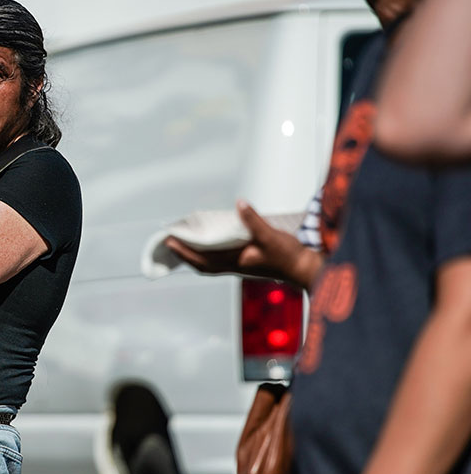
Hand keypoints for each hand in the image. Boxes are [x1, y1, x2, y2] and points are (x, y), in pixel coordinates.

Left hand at [165, 201, 321, 288]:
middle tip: (170, 240)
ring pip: (210, 262)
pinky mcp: (246, 262)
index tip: (169, 240)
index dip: (184, 251)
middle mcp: (234, 266)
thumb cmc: (287, 255)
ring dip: (195, 254)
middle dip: (184, 254)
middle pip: (202, 263)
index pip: (202, 258)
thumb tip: (240, 204)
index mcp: (235, 262)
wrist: (303, 269)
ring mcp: (239, 265)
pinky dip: (209, 253)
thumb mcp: (270, 235)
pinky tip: (209, 244)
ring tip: (184, 242)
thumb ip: (253, 220)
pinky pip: (220, 259)